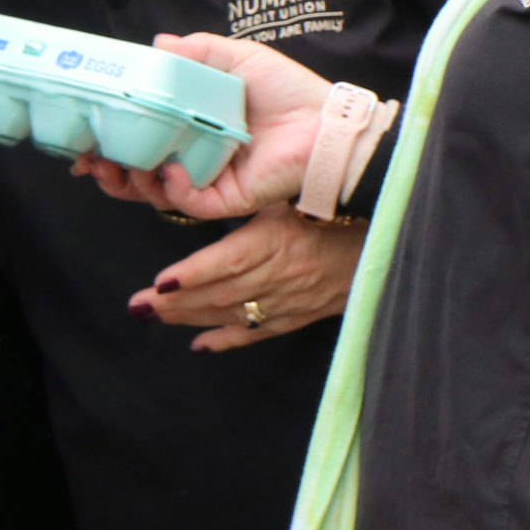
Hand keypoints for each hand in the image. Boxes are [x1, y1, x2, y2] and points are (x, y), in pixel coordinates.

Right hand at [73, 33, 332, 219]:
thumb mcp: (236, 58)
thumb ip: (196, 52)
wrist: (326, 122)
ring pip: (156, 194)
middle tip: (88, 158)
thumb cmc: (288, 90)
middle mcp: (195, 157)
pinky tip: (169, 171)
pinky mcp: (228, 200)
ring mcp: (209, 181)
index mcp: (193, 127)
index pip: (143, 138)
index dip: (111, 139)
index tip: (84, 135)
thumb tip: (157, 43)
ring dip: (131, 182)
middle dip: (108, 168)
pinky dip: (173, 191)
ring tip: (117, 164)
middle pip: (140, 173)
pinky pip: (190, 204)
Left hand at [126, 203, 366, 352]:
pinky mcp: (301, 314)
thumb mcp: (297, 191)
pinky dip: (227, 340)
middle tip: (138, 306)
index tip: (161, 283)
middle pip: (221, 294)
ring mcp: (291, 300)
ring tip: (153, 317)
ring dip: (190, 319)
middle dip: (176, 303)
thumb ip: (256, 195)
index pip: (228, 262)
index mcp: (280, 240)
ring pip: (233, 314)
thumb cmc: (341, 205)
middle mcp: (282, 275)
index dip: (193, 275)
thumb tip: (205, 183)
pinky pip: (259, 332)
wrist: (391, 237)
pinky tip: (200, 346)